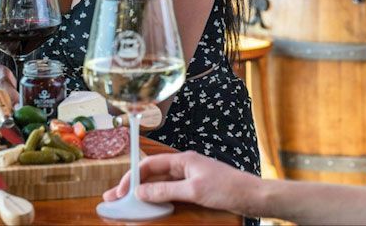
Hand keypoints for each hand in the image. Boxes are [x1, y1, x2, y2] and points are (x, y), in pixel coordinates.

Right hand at [102, 151, 258, 214]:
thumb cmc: (227, 188)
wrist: (251, 195)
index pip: (150, 164)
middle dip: (132, 185)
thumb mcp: (194, 190)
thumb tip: (141, 192)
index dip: (133, 177)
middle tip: (114, 198)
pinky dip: (157, 197)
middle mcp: (185, 165)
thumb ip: (166, 191)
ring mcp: (190, 177)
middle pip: (153, 174)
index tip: (120, 191)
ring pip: (160, 183)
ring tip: (126, 204)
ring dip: (143, 193)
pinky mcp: (195, 188)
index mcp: (184, 159)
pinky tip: (150, 206)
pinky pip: (170, 191)